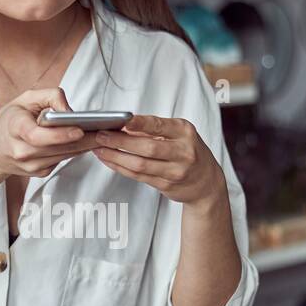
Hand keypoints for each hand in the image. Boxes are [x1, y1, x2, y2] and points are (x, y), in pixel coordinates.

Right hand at [0, 86, 103, 180]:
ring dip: (85, 145)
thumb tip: (71, 110)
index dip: (60, 135)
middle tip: (108, 130)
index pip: (38, 136)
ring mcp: (31, 166)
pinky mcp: (39, 173)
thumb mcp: (24, 99)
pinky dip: (75, 150)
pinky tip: (88, 141)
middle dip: (85, 139)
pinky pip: (62, 160)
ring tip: (104, 133)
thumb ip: (49, 96)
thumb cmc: (8, 121)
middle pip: (58, 147)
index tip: (79, 129)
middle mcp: (22, 151)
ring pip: (65, 155)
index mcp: (15, 129)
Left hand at [93, 114, 225, 207]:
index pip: (159, 126)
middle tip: (100, 135)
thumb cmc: (189, 152)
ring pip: (140, 165)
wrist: (206, 182)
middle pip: (147, 148)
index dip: (140, 123)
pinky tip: (109, 160)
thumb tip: (123, 126)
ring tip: (99, 149)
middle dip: (120, 141)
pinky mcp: (167, 185)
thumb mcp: (179, 135)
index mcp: (185, 132)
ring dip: (115, 156)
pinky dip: (121, 167)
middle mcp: (183, 152)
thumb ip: (154, 130)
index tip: (122, 120)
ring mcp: (175, 171)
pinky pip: (138, 176)